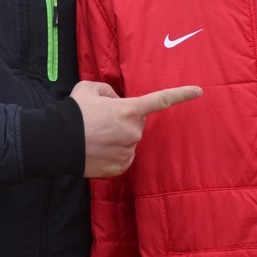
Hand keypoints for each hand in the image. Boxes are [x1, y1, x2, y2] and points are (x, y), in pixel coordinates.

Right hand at [73, 81, 202, 177]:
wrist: (57, 142)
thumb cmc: (74, 112)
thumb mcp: (90, 89)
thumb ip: (108, 91)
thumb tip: (115, 101)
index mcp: (129, 110)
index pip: (161, 100)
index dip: (181, 94)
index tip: (199, 91)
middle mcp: (134, 132)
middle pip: (137, 122)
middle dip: (125, 119)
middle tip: (101, 120)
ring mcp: (128, 151)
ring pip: (129, 140)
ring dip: (118, 137)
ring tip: (95, 136)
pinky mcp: (121, 167)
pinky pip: (124, 157)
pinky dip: (114, 153)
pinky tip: (97, 149)